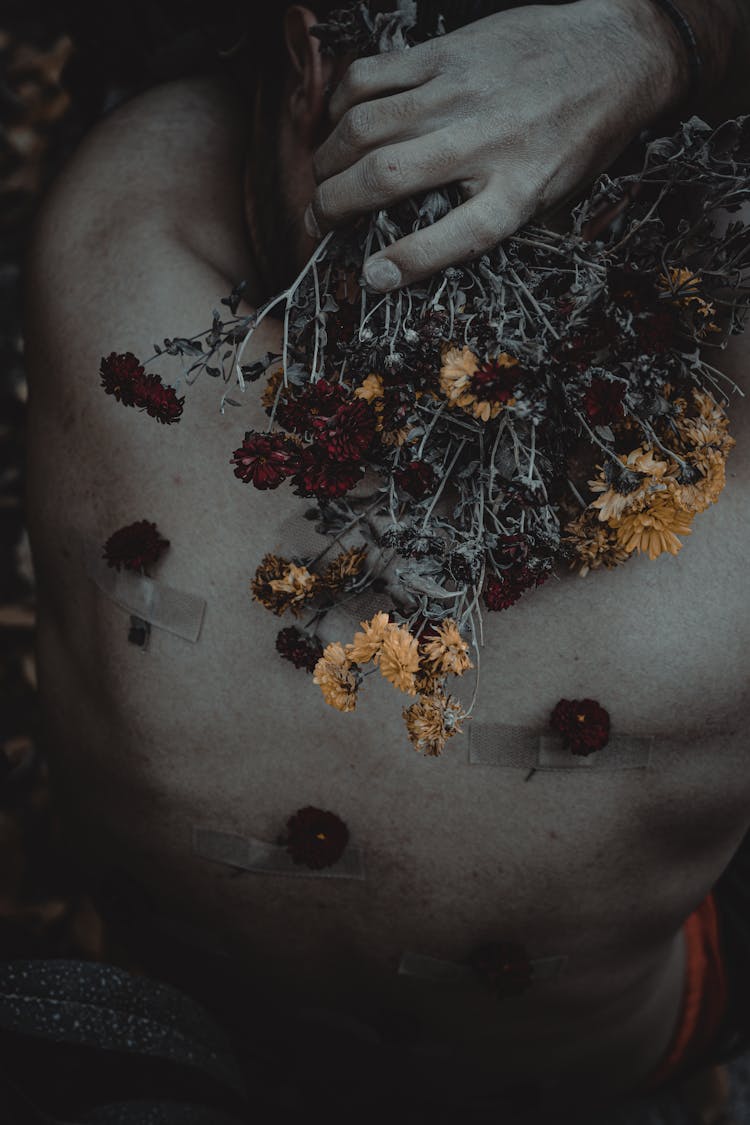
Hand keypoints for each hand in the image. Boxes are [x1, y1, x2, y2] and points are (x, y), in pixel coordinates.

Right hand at [306, 0, 684, 291]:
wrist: (614, 56)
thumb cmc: (578, 140)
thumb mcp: (552, 199)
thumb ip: (491, 221)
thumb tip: (423, 250)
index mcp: (517, 192)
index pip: (454, 238)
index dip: (405, 262)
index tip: (371, 278)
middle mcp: (483, 143)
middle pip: (385, 177)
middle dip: (332, 205)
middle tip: (315, 222)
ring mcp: (459, 92)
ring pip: (364, 126)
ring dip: (327, 158)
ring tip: (321, 178)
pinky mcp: (445, 53)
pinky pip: (372, 75)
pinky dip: (340, 104)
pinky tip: (338, 123)